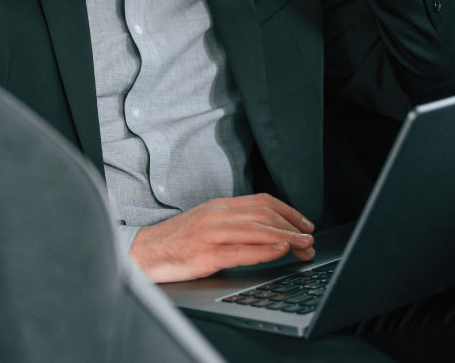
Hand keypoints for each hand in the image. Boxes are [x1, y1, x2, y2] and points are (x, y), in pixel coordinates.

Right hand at [129, 193, 315, 282]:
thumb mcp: (205, 223)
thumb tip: (265, 230)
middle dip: (293, 227)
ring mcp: (211, 233)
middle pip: (265, 215)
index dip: (289, 211)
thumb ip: (231, 222)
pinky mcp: (206, 254)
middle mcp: (217, 215)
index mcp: (219, 206)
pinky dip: (265, 249)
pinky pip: (242, 250)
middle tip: (310, 240)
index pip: (262, 202)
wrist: (143, 253)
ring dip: (287, 238)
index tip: (305, 224)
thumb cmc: (176, 242)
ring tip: (304, 246)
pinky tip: (280, 251)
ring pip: (258, 230)